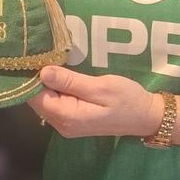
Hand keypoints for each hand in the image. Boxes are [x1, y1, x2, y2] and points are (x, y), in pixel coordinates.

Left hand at [27, 66, 162, 138]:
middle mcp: (62, 125)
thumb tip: (43, 72)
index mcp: (68, 117)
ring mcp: (66, 125)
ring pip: (45, 102)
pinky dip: (55, 90)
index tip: (36, 55)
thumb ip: (71, 81)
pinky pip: (55, 104)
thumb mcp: (100, 86)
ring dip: (47, 83)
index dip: (33, 77)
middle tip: (46, 53)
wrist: (146, 116)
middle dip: (39, 78)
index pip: (36, 97)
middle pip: (38, 100)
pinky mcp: (72, 121)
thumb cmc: (127, 99)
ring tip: (54, 60)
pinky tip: (63, 75)